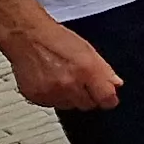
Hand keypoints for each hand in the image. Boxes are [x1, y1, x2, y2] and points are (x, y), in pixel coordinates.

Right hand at [0, 16, 120, 111]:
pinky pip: (51, 105)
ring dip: (70, 97)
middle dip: (88, 96)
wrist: (27, 37)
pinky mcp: (36, 97)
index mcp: (86, 71)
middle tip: (81, 82)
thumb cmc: (57, 39)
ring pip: (69, 106)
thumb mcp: (88, 50)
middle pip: (87, 105)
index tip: (108, 98)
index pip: (106, 99)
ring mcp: (51, 92)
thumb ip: (104, 70)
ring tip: (63, 78)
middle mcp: (69, 84)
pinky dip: (53, 97)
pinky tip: (50, 81)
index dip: (108, 99)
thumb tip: (115, 85)